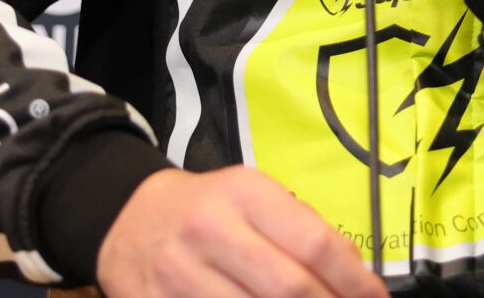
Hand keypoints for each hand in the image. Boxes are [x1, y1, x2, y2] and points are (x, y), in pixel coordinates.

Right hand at [97, 165, 385, 296]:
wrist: (129, 215)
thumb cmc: (207, 210)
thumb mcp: (252, 198)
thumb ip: (300, 230)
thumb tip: (354, 276)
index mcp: (245, 194)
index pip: (315, 243)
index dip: (355, 281)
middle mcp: (210, 229)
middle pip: (289, 288)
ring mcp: (177, 272)